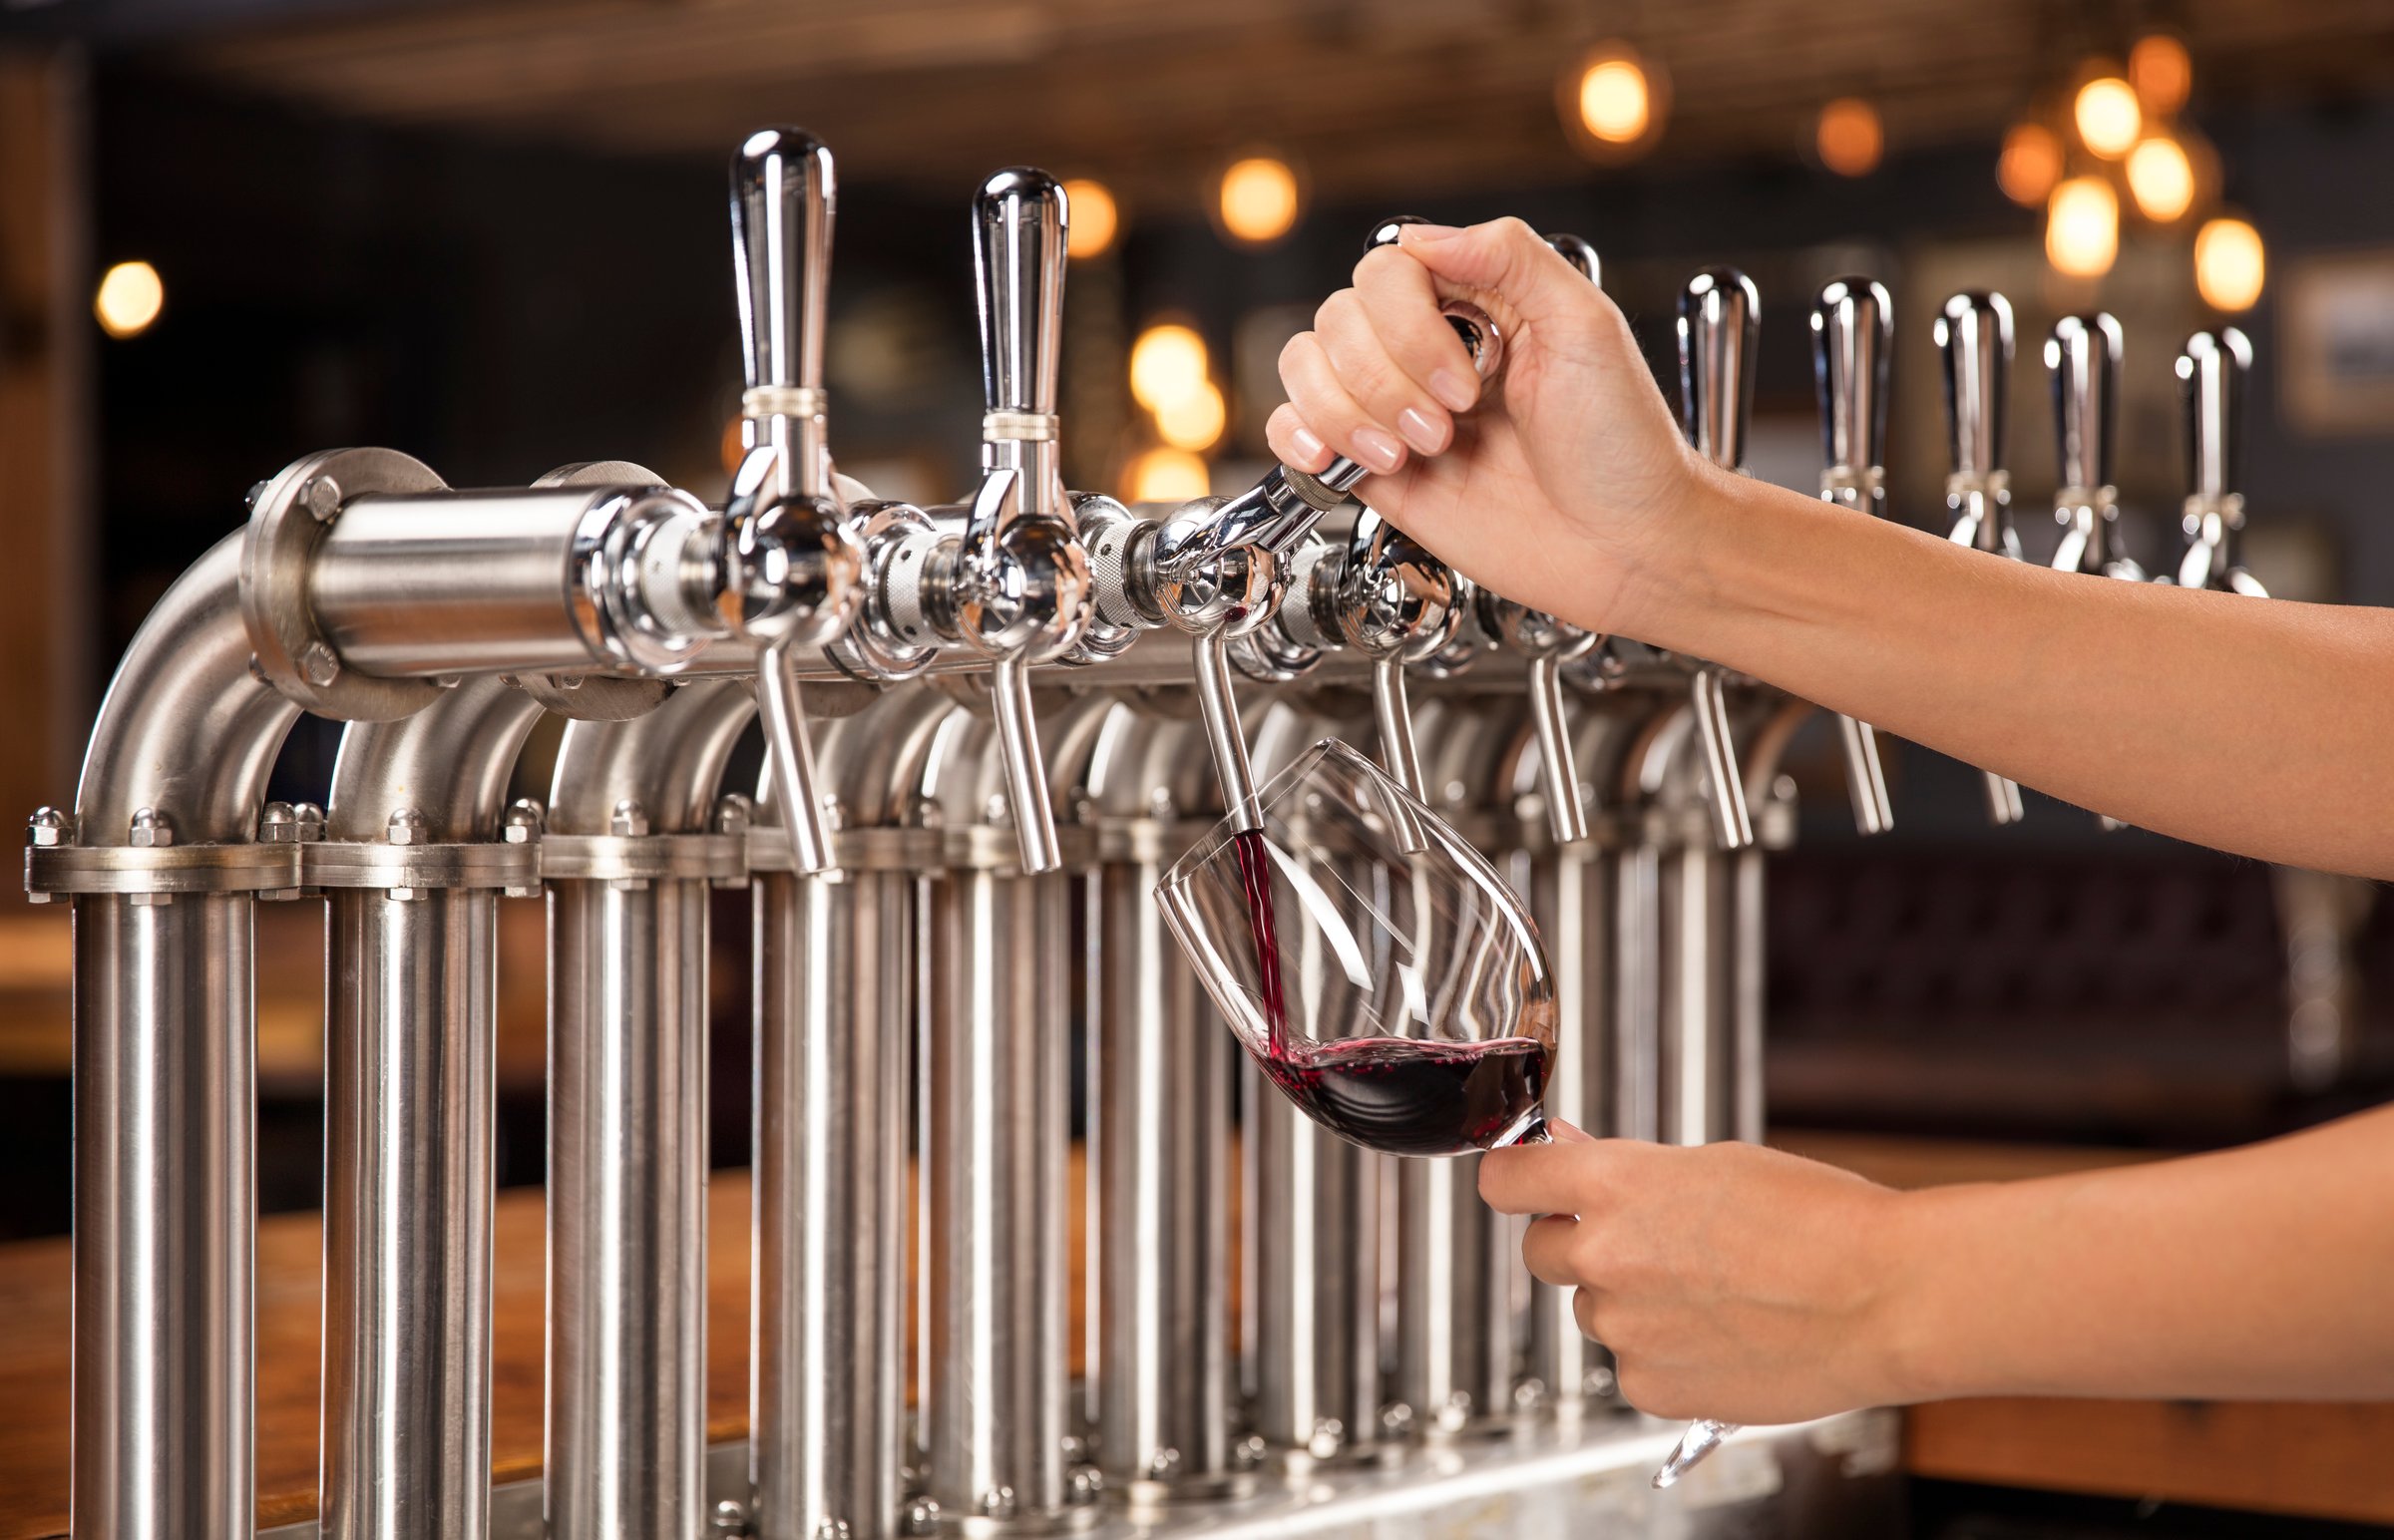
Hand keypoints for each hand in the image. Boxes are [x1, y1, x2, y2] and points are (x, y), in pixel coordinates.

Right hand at [1265, 217, 1725, 638]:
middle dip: (1386, 379)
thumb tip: (1425, 236)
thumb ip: (1511, 258)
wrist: (1624, 548)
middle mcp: (1427, 350)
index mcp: (1477, 303)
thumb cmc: (1623, 446)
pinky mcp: (1374, 472)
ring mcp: (1395, 410)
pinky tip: (1336, 455)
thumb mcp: (1588, 327)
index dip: (1408, 324)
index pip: (1388, 270)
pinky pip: (1293, 431)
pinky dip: (1298, 435)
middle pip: (1340, 318)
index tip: (1465, 381)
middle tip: (1450, 425)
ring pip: (1306, 367)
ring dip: (1348, 411)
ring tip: (1412, 454)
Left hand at [1479, 1129, 1922, 1423]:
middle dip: (1576, 1242)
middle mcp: (1605, 1255)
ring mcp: (1624, 1327)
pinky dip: (1662, 1354)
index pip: (1506, 1180)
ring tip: (1713, 1291)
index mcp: (1615, 1184)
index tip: (1522, 1184)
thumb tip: (1564, 1150)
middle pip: (1540, 1251)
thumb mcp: (1713, 1164)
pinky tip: (1722, 1334)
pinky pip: (1631, 1365)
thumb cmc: (1818, 1220)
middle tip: (1645, 1242)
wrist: (1886, 1298)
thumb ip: (1626, 1169)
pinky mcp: (1650, 1387)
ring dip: (1629, 1301)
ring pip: (1593, 1311)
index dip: (1514, 1180)